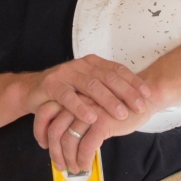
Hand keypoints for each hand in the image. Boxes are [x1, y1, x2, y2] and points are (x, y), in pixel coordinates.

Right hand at [22, 55, 152, 131]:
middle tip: (140, 107)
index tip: (147, 95)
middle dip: (126, 93)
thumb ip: (106, 88)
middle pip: (108, 77)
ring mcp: (65, 73)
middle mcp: (81, 65)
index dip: (133, 82)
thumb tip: (135, 98)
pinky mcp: (51, 85)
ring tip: (121, 114)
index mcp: (92, 63)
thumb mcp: (87, 87)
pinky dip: (80, 107)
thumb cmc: (65, 91)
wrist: (33, 91)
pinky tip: (92, 117)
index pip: (117, 70)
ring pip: (91, 86)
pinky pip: (68, 96)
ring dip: (108, 101)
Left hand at [38, 88, 160, 173]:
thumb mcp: (91, 105)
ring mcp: (89, 111)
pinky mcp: (102, 122)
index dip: (40, 131)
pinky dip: (83, 159)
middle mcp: (77, 101)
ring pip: (69, 140)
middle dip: (54, 152)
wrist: (144, 96)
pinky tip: (86, 165)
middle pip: (54, 129)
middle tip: (59, 164)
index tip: (44, 145)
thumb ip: (77, 114)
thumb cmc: (118, 103)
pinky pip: (86, 146)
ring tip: (74, 168)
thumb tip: (63, 137)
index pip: (45, 112)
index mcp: (72, 94)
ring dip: (69, 159)